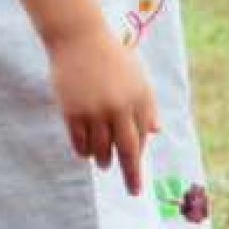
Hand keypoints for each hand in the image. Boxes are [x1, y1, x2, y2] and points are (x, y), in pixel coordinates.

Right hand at [46, 26, 161, 194]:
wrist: (79, 38)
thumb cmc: (111, 57)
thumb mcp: (137, 76)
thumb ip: (147, 104)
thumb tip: (156, 132)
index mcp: (138, 97)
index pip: (141, 138)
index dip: (139, 157)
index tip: (138, 174)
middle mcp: (118, 106)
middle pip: (126, 150)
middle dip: (131, 174)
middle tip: (133, 190)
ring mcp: (94, 110)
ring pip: (100, 149)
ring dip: (103, 160)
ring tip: (103, 162)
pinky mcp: (72, 111)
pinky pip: (79, 143)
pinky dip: (84, 152)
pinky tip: (86, 153)